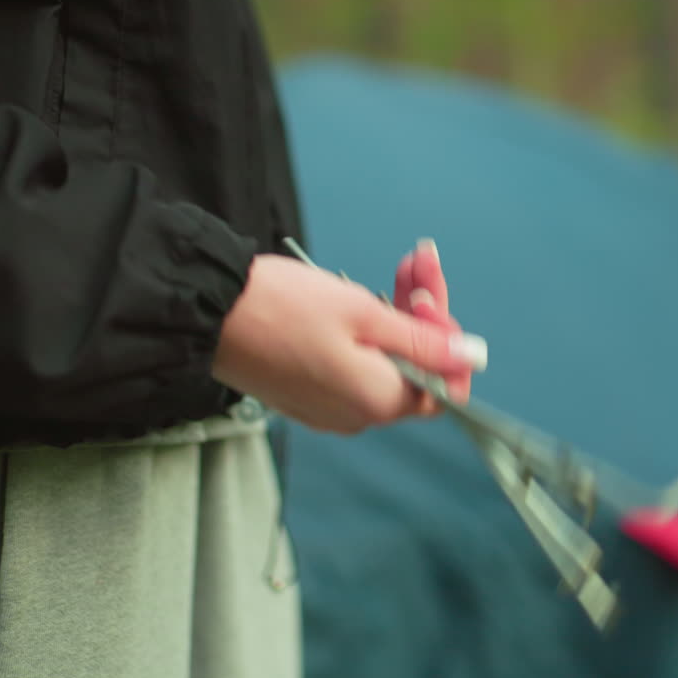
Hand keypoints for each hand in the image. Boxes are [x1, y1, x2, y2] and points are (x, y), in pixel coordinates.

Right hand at [212, 253, 484, 433]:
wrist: (205, 313)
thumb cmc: (281, 309)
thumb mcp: (364, 314)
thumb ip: (424, 341)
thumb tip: (472, 357)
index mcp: (378, 402)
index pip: (445, 387)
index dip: (447, 341)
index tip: (430, 299)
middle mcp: (357, 415)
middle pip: (415, 368)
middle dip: (423, 314)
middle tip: (417, 263)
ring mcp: (330, 406)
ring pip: (385, 362)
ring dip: (397, 315)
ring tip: (398, 268)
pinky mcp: (307, 392)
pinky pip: (354, 366)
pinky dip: (366, 332)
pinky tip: (359, 297)